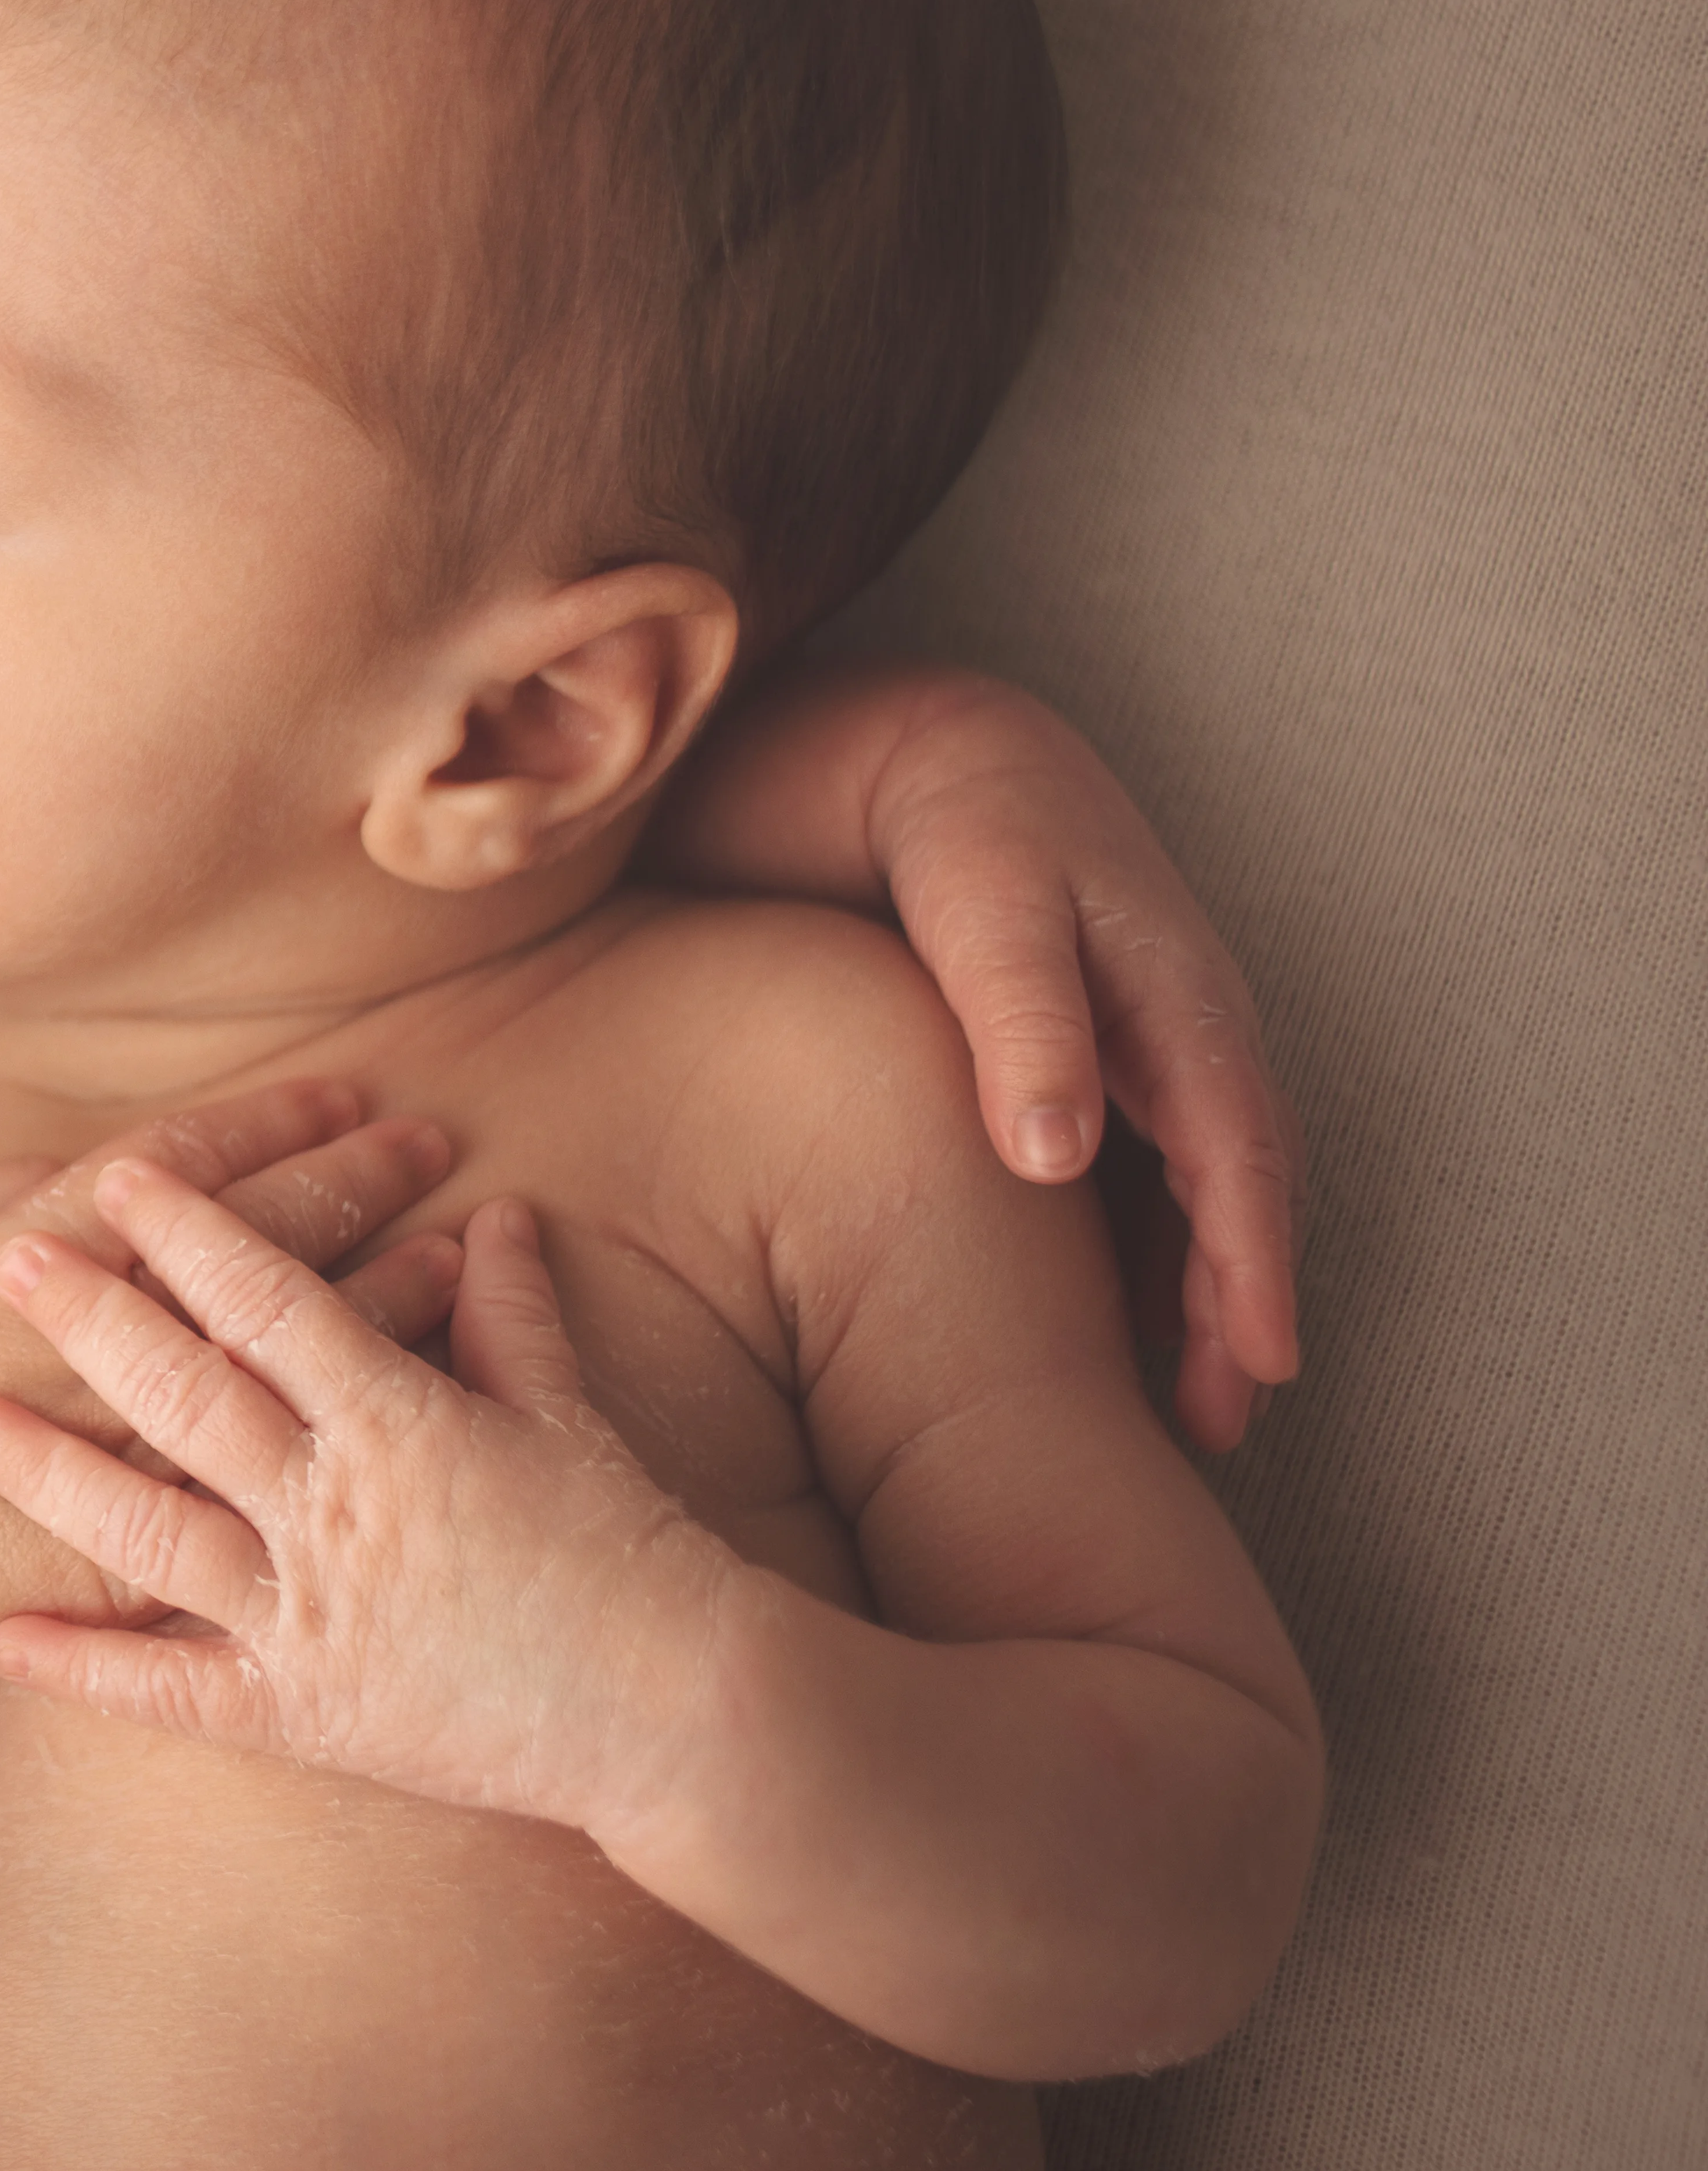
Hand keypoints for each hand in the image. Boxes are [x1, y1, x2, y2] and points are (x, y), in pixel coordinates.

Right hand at [0, 1084, 461, 1667]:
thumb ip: (12, 1188)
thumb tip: (104, 1163)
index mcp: (58, 1244)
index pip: (194, 1164)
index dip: (275, 1123)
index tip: (346, 1095)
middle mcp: (126, 1334)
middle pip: (269, 1244)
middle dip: (354, 1185)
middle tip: (426, 1143)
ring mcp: (154, 1435)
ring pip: (298, 1354)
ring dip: (384, 1294)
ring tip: (453, 1250)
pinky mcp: (170, 1520)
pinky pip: (285, 1467)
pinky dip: (353, 1425)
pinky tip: (414, 1394)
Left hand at [0, 1164, 747, 1840]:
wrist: (682, 1716)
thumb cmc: (630, 1557)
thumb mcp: (571, 1421)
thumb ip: (516, 1316)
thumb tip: (497, 1213)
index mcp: (404, 1426)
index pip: (277, 1304)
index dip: (195, 1232)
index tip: (123, 1172)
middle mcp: (342, 1514)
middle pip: (189, 1399)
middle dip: (91, 1324)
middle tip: (4, 1261)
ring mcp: (315, 1620)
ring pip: (151, 1536)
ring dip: (48, 1477)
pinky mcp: (305, 1717)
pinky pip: (173, 1693)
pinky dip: (84, 1671)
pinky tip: (1, 1641)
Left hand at [856, 680, 1297, 1449]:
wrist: (912, 749)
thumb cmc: (952, 820)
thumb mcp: (985, 904)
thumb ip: (1024, 1021)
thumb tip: (1057, 1157)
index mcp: (1176, 998)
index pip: (1238, 1158)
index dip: (1251, 1265)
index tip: (1257, 1365)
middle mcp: (1178, 1030)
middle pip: (1237, 1191)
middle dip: (1239, 1306)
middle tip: (1217, 1421)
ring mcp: (1141, 1046)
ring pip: (1198, 1192)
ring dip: (1199, 1291)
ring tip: (1185, 1404)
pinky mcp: (1087, 1057)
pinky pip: (1145, 1172)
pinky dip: (1147, 1249)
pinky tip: (1115, 1320)